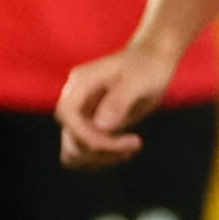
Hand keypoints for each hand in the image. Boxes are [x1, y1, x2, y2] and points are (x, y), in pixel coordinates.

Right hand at [57, 42, 180, 167]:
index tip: (120, 144)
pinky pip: (85, 151)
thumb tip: (102, 126)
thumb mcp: (139, 80)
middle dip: (101, 149)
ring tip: (131, 148)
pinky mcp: (90, 125)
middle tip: (135, 143)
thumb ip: (119, 100)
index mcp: (80, 84)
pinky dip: (102, 157)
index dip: (87, 136)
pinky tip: (126, 151)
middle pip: (70, 138)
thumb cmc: (146, 67)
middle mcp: (74, 101)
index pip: (68, 117)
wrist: (150, 61)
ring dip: (100, 158)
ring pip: (74, 150)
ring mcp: (80, 115)